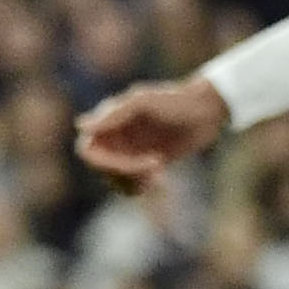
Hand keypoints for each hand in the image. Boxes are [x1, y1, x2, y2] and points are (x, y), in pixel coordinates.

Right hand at [72, 77, 230, 183]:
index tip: (129, 167)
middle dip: (125, 172)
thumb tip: (80, 126)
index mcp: (108, 119)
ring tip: (158, 174)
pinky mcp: (144, 163)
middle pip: (102, 168)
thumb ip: (113, 115)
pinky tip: (161, 180)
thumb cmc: (175, 100)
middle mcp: (115, 136)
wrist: (208, 109)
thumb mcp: (144, 103)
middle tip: (155, 165)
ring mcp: (129, 150)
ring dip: (133, 182)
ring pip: (114, 180)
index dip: (103, 163)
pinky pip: (131, 184)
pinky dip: (142, 187)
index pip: (88, 149)